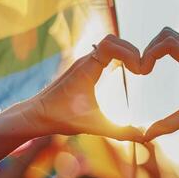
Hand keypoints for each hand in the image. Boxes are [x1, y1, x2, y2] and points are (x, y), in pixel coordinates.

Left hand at [24, 35, 143, 141]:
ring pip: (107, 44)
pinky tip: (124, 72)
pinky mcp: (82, 68)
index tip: (138, 71)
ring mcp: (83, 63)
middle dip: (131, 50)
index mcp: (86, 69)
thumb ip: (119, 132)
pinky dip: (117, 56)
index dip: (128, 52)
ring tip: (136, 70)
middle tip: (140, 69)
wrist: (35, 115)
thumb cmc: (60, 118)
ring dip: (124, 52)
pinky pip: (102, 52)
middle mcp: (84, 61)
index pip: (110, 44)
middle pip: (113, 40)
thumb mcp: (93, 126)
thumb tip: (142, 137)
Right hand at [142, 27, 178, 140]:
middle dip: (150, 47)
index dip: (151, 52)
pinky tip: (160, 66)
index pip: (167, 43)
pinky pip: (177, 42)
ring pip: (172, 35)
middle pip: (166, 34)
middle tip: (144, 68)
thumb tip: (146, 135)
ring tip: (149, 66)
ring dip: (157, 46)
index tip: (145, 71)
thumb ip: (170, 124)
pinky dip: (164, 48)